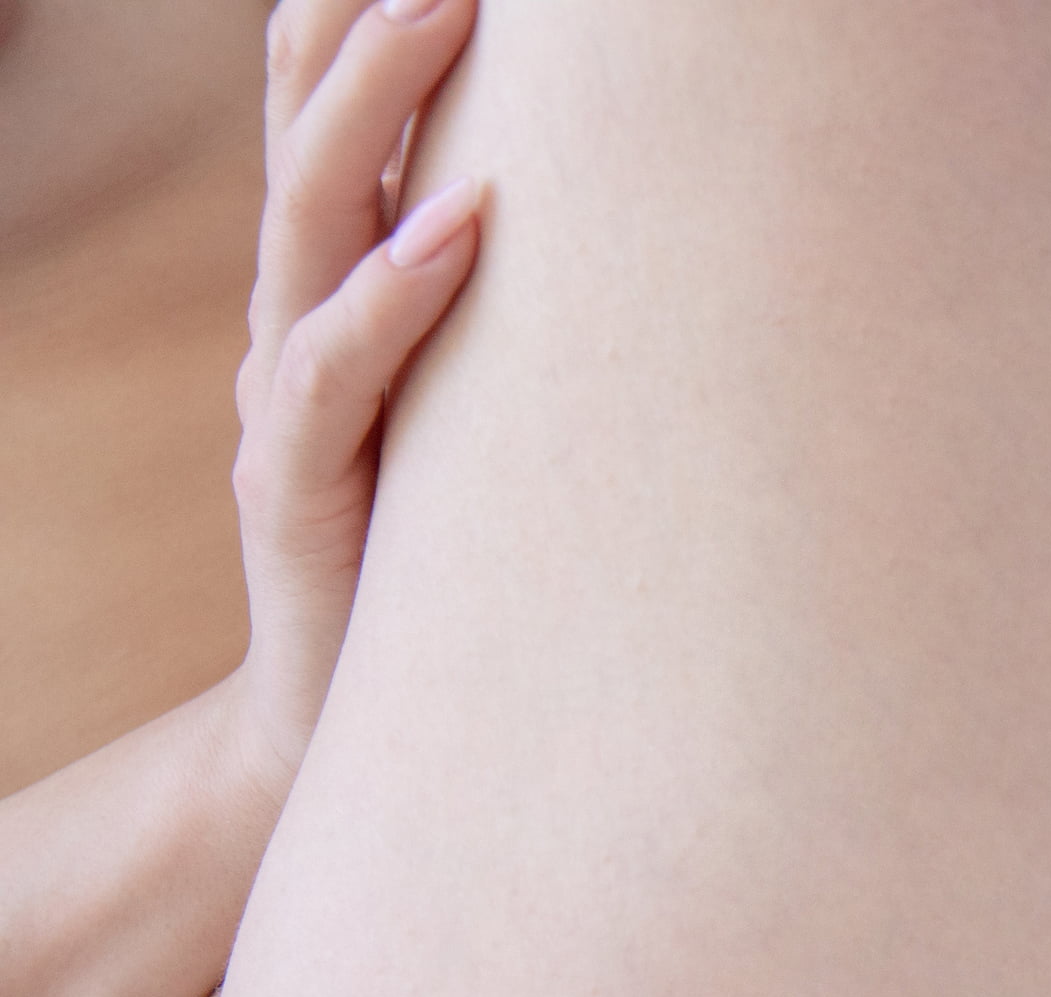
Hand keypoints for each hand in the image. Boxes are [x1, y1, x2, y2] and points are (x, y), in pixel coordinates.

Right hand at [223, 0, 486, 803]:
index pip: (340, 130)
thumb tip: (637, 259)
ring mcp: (289, 400)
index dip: (367, 30)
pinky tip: (463, 225)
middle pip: (316, 138)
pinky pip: (335, 367)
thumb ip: (522, 340)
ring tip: (441, 7)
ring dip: (375, 106)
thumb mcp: (495, 430)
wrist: (358, 744)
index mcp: (344, 300)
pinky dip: (396, 292)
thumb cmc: (458, 574)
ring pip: (310, 218)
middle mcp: (302, 326)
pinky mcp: (296, 490)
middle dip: (372, 29)